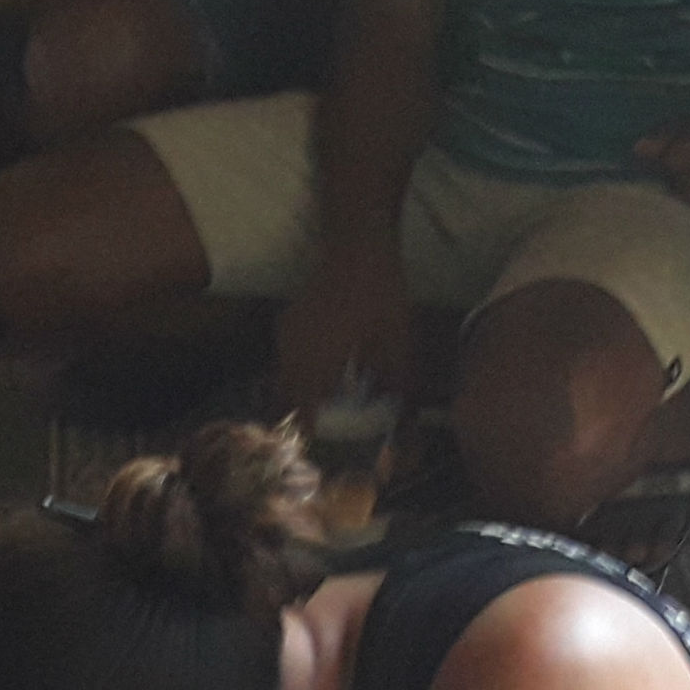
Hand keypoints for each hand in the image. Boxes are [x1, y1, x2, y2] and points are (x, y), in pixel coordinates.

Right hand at [274, 262, 414, 426]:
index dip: (315, 431)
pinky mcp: (288, 320)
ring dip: (300, 390)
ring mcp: (287, 336)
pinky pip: (286, 356)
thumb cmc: (378, 297)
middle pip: (289, 398)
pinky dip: (299, 367)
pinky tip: (322, 365)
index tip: (326, 442)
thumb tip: (405, 421)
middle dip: (305, 412)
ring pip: (284, 377)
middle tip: (326, 421)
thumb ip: (398, 387)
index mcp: (316, 366)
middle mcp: (293, 355)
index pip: (305, 413)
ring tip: (324, 396)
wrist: (358, 247)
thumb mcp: (397, 345)